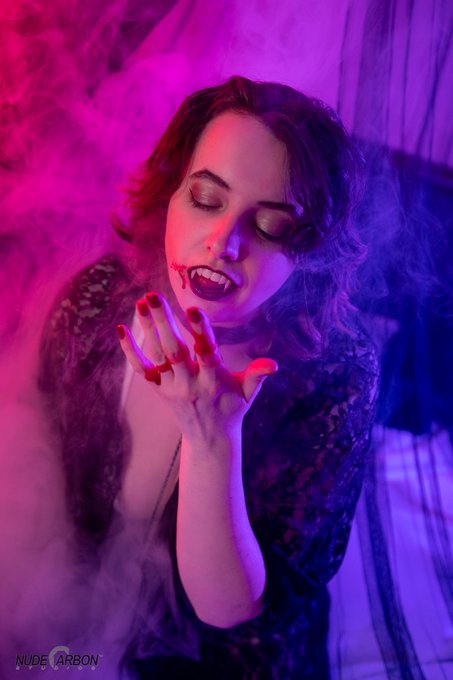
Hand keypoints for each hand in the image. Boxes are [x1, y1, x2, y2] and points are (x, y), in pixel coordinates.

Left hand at [116, 292, 277, 444]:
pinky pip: (141, 369)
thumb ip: (257, 376)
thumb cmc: (232, 409)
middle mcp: (189, 384)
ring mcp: (171, 388)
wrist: (209, 439)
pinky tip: (121, 329)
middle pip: (174, 351)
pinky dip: (130, 351)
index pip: (206, 353)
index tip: (191, 309)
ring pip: (156, 356)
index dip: (200, 331)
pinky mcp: (158, 390)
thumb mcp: (248, 394)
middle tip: (154, 296)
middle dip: (164, 322)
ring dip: (147, 328)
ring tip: (141, 302)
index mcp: (214, 382)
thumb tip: (273, 364)